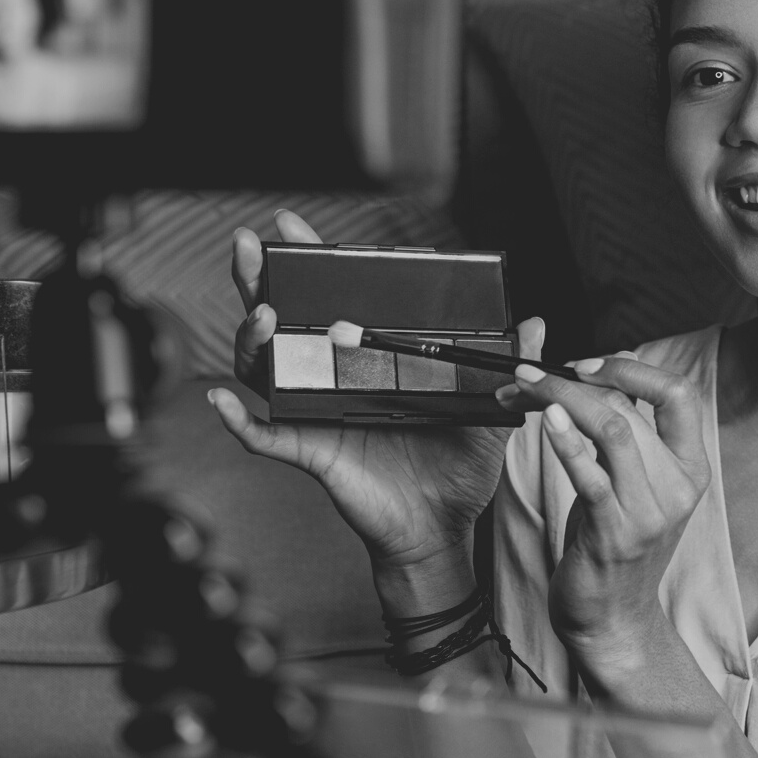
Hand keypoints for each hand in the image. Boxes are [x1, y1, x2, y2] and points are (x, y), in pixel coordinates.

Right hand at [207, 210, 524, 605]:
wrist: (444, 530)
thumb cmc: (457, 472)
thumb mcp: (490, 411)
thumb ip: (509, 366)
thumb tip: (534, 324)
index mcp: (368, 361)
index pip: (331, 301)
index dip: (308, 265)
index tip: (293, 228)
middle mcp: (333, 381)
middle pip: (282, 323)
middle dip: (258, 281)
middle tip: (250, 246)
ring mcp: (316, 414)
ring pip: (265, 371)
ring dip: (252, 340)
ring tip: (261, 314)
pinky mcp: (312, 452)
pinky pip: (265, 438)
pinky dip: (239, 422)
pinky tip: (223, 400)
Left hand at [503, 354, 711, 678]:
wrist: (613, 619)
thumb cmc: (614, 546)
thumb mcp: (633, 486)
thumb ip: (627, 437)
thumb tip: (594, 379)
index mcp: (690, 467)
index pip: (679, 394)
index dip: (632, 368)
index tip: (586, 363)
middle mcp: (678, 486)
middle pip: (631, 407)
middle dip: (571, 381)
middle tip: (528, 374)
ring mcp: (649, 512)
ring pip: (613, 429)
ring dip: (561, 399)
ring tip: (525, 387)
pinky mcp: (614, 534)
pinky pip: (593, 477)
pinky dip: (567, 442)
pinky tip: (544, 422)